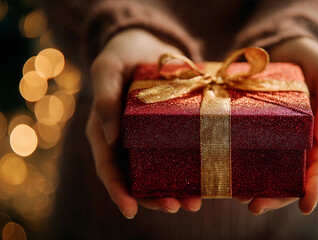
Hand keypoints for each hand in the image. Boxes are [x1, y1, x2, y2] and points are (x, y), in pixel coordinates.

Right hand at [86, 29, 201, 218]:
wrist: (149, 44)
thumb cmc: (123, 54)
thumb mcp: (109, 68)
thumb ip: (105, 98)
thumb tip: (109, 136)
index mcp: (105, 132)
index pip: (108, 168)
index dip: (118, 191)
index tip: (131, 210)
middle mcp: (128, 142)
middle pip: (137, 180)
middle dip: (154, 198)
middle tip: (175, 206)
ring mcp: (150, 140)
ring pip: (160, 174)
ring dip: (176, 191)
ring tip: (195, 202)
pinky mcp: (172, 132)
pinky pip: (180, 156)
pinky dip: (191, 171)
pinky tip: (207, 181)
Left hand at [243, 37, 317, 214]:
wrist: (285, 49)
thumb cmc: (312, 62)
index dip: (315, 189)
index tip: (306, 206)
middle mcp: (296, 145)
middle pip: (290, 180)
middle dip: (276, 198)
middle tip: (255, 206)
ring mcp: (274, 140)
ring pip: (267, 173)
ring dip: (254, 189)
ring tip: (237, 197)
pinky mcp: (253, 131)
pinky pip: (247, 152)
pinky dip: (238, 167)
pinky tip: (225, 175)